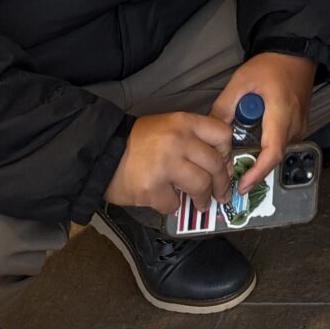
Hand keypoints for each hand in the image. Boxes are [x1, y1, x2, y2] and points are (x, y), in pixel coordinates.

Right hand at [106, 112, 233, 215]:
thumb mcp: (168, 127)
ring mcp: (166, 165)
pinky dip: (173, 206)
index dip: (227, 152)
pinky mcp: (152, 188)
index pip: (222, 134)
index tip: (225, 164)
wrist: (102, 152)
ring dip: (204, 199)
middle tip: (222, 193)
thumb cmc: (137, 141)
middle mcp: (178, 141)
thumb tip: (218, 162)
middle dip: (222, 183)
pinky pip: (174, 203)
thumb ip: (192, 139)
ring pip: (200, 186)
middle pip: (215, 164)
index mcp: (184, 122)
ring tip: (202, 204)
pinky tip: (167, 201)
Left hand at [210, 50, 316, 195]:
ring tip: (237, 150)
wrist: (297, 53)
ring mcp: (300, 127)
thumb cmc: (271, 65)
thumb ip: (224, 107)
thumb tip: (210, 134)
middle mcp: (295, 125)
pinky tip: (252, 138)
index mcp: (280, 114)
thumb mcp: (241, 81)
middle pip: (273, 156)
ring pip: (277, 150)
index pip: (272, 152)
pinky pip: (282, 143)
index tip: (242, 185)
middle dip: (252, 166)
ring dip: (258, 153)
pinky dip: (266, 145)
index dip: (257, 173)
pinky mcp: (300, 126)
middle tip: (229, 171)